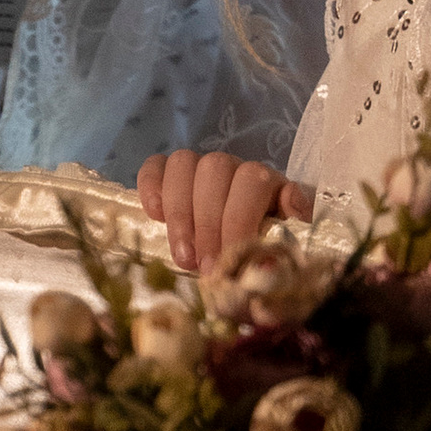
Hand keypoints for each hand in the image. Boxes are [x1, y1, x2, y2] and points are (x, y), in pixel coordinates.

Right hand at [135, 147, 310, 275]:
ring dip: (180, 213)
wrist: (238, 263)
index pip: (253, 180)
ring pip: (183, 164)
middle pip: (215, 170)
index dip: (239, 218)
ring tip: (183, 256)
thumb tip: (270, 265)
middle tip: (204, 266)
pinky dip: (150, 186)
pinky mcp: (168, 173)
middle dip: (207, 223)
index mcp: (267, 182)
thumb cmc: (260, 263)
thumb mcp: (277, 262)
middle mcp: (233, 167)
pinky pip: (155, 165)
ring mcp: (199, 166)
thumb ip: (279, 260)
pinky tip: (154, 216)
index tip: (229, 259)